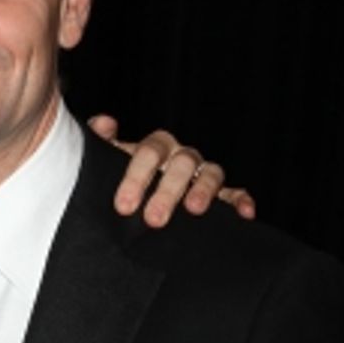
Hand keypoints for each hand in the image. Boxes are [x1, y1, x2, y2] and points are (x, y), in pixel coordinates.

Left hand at [88, 116, 256, 226]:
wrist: (132, 209)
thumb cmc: (118, 183)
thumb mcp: (104, 165)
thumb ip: (99, 142)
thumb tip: (105, 124)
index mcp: (154, 149)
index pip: (149, 152)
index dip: (137, 176)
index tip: (124, 205)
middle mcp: (180, 158)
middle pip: (181, 163)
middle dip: (168, 191)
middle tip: (153, 219)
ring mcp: (201, 176)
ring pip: (211, 173)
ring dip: (204, 190)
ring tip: (193, 209)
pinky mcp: (219, 197)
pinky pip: (234, 194)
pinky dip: (240, 201)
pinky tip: (244, 213)